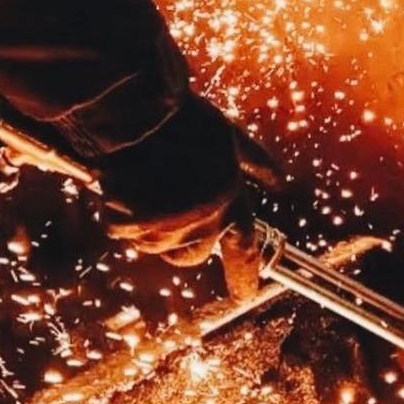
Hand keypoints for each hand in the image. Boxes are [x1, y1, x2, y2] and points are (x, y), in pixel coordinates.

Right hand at [98, 94, 281, 301]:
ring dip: (151, 224)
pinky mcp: (132, 224)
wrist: (135, 110)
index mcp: (229, 197)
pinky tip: (126, 184)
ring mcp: (167, 224)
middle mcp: (203, 218)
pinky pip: (126, 232)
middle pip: (194, 256)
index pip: (245, 249)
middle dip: (182, 240)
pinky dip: (123, 213)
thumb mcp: (228, 135)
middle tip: (170, 205)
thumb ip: (255, 162)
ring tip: (147, 183)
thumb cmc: (182, 118)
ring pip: (157, 245)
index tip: (246, 293)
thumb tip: (280, 180)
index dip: (245, 275)